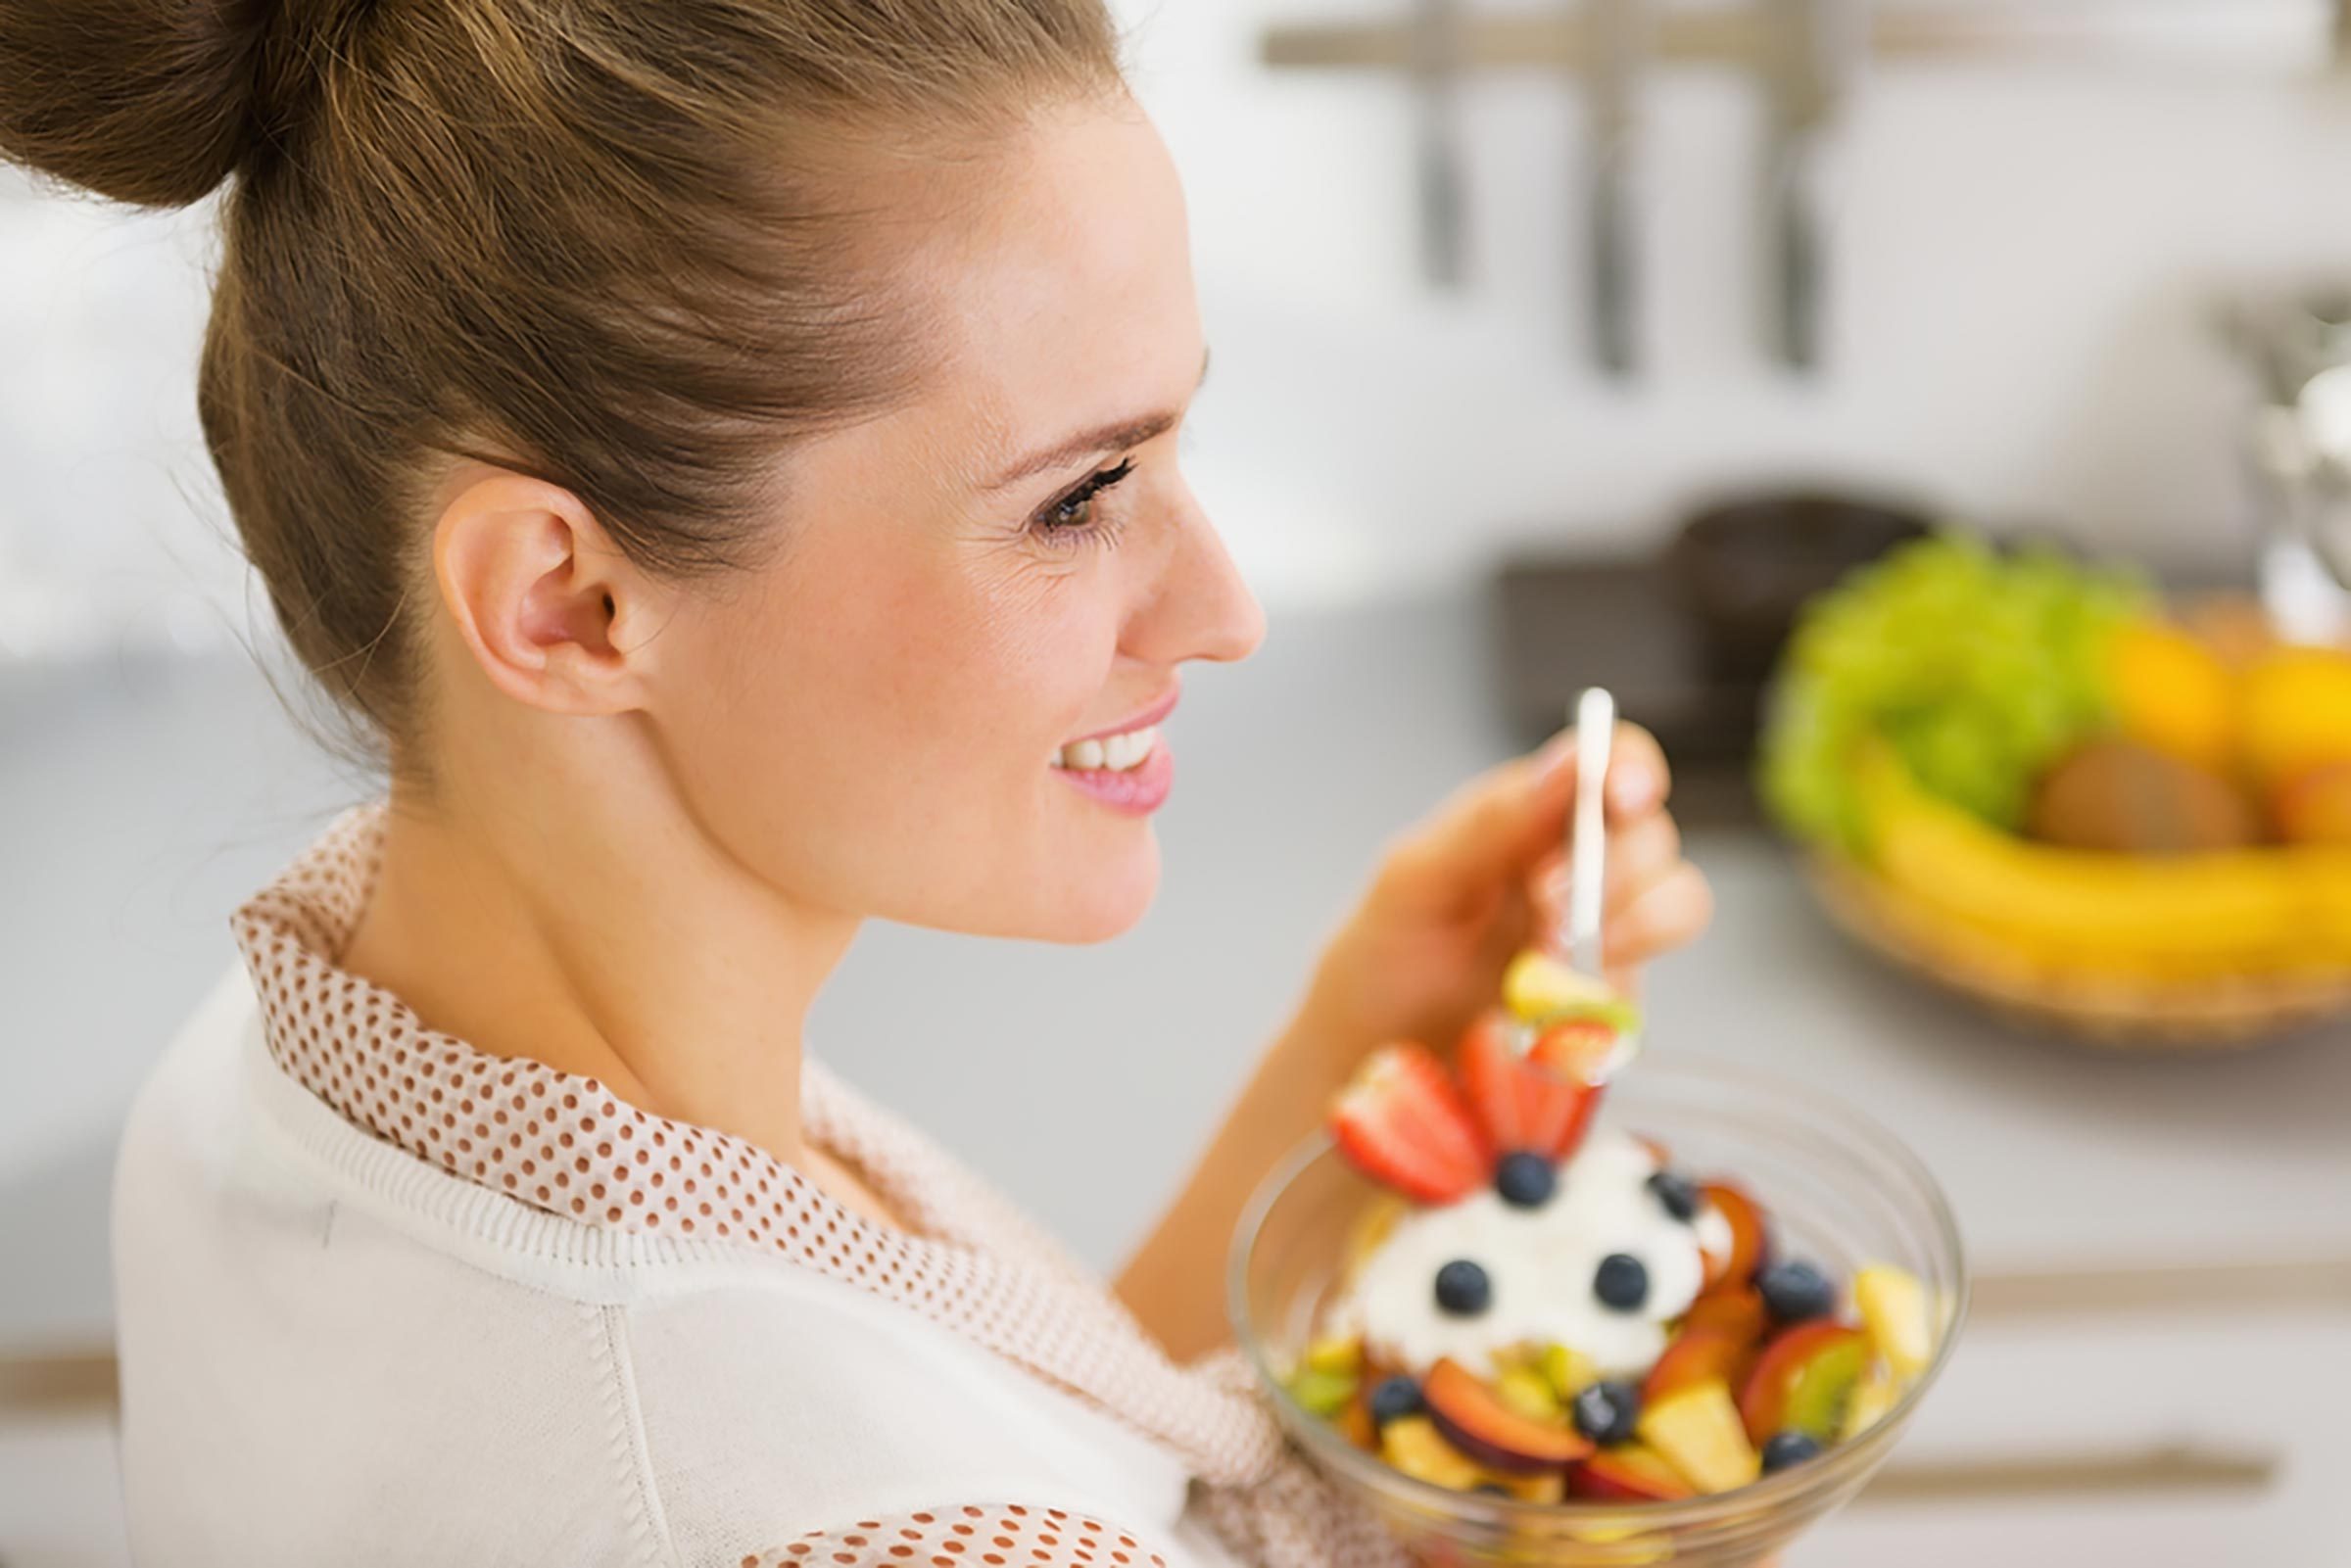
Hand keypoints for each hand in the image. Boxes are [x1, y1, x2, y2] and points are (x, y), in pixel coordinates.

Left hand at [1301, 722, 1712, 1059]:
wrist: (1368, 1056)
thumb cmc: (1385, 954)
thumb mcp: (1416, 880)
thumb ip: (1491, 822)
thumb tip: (1570, 763)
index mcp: (1531, 813)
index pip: (1609, 762)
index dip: (1631, 767)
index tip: (1623, 795)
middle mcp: (1580, 863)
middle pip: (1654, 833)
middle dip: (1615, 865)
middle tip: (1548, 904)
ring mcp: (1602, 931)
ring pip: (1678, 901)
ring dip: (1631, 925)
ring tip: (1548, 960)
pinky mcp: (1608, 999)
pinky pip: (1643, 984)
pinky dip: (1605, 994)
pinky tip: (1546, 1009)